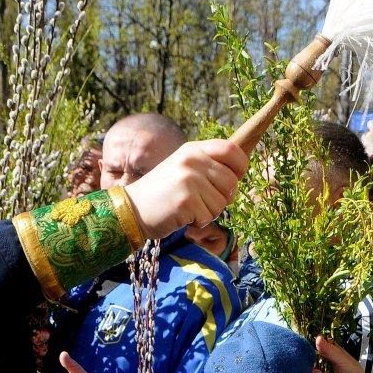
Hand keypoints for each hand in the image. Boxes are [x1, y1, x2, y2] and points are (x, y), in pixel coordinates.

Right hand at [121, 140, 248, 236]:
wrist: (132, 209)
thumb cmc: (162, 192)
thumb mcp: (183, 168)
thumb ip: (207, 166)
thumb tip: (238, 174)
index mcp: (192, 150)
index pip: (231, 149)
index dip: (240, 166)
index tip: (234, 178)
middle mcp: (192, 161)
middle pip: (231, 181)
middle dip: (223, 197)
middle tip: (202, 201)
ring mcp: (189, 180)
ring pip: (222, 202)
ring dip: (209, 212)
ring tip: (188, 208)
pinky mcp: (186, 201)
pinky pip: (209, 217)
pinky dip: (198, 222)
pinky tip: (182, 216)